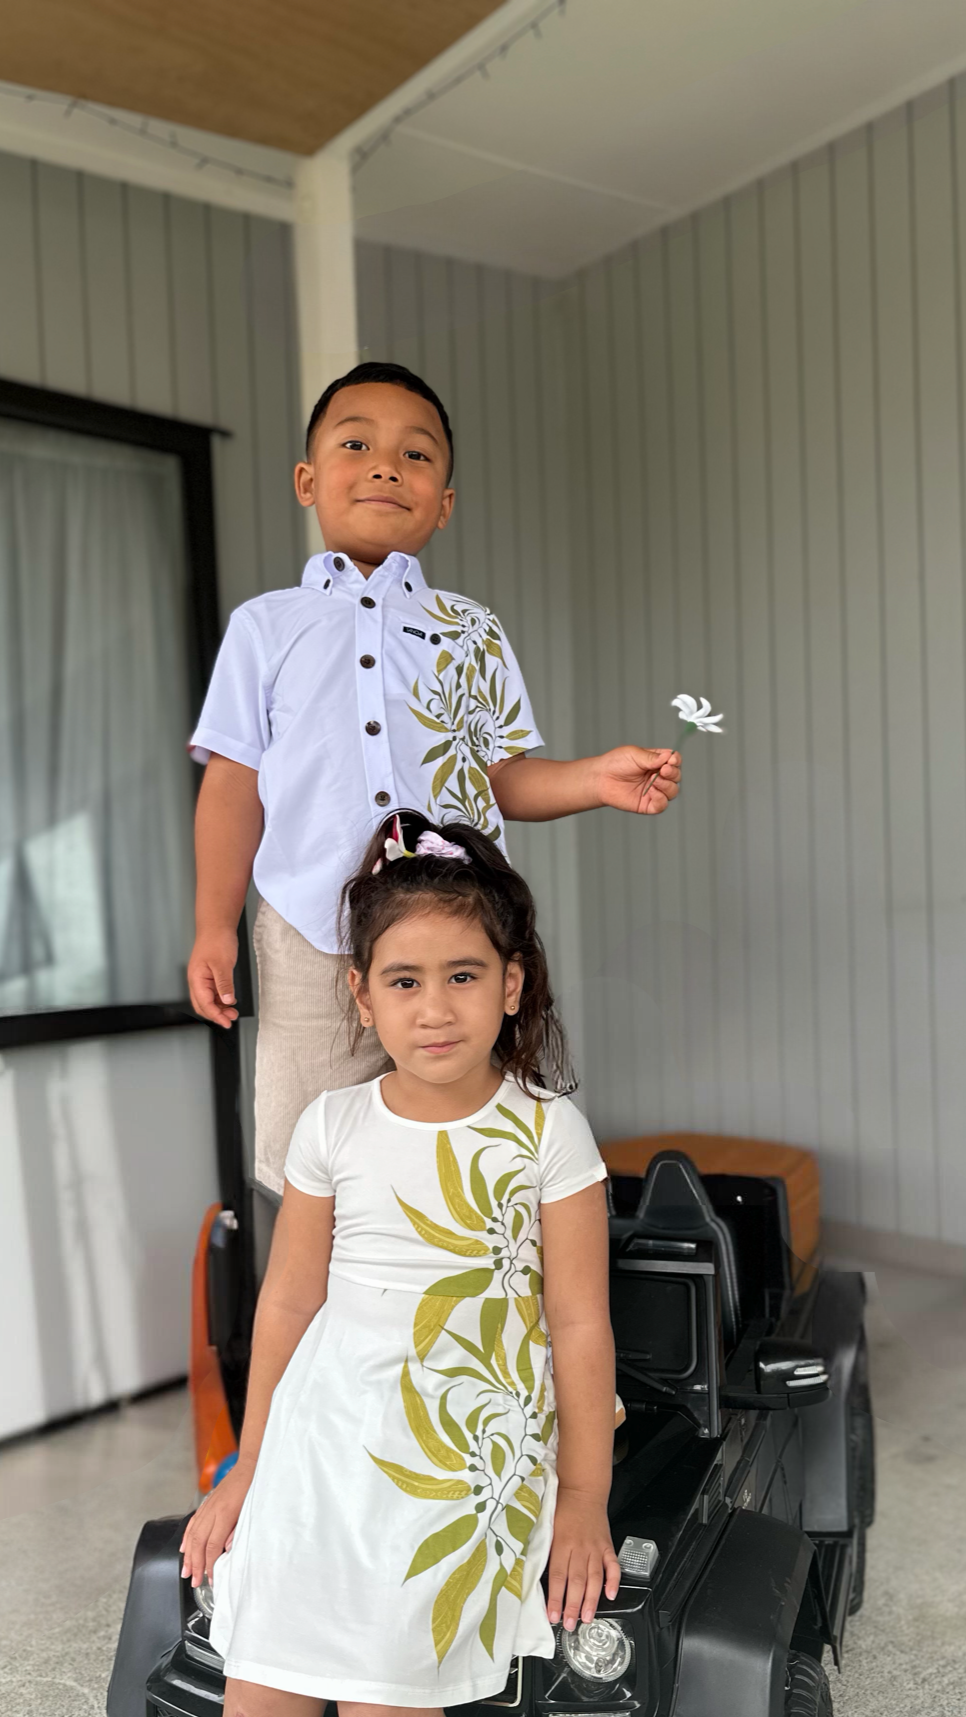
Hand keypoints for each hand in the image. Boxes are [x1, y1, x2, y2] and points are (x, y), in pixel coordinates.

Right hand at [180, 1464, 252, 1586]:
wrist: (251, 1464)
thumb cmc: (255, 1487)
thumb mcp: (252, 1511)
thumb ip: (238, 1532)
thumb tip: (227, 1550)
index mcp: (225, 1514)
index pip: (213, 1546)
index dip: (210, 1565)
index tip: (211, 1578)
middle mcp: (213, 1511)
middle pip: (198, 1543)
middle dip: (195, 1564)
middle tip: (194, 1581)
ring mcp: (208, 1506)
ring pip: (192, 1534)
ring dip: (188, 1555)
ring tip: (186, 1571)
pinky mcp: (207, 1503)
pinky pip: (193, 1523)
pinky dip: (186, 1537)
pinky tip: (184, 1548)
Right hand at [188, 928, 238, 1026]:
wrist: (217, 925)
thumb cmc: (216, 940)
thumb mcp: (223, 964)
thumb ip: (224, 984)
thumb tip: (227, 1001)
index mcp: (196, 979)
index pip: (204, 1004)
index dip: (215, 1016)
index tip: (226, 1023)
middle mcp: (197, 981)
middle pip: (203, 1005)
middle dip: (216, 1015)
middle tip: (231, 1019)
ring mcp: (203, 978)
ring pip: (208, 1000)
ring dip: (219, 1008)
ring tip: (233, 1012)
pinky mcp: (209, 975)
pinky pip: (213, 992)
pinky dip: (221, 999)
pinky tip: (230, 1001)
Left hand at [546, 1488, 620, 1629]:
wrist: (582, 1489)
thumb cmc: (561, 1507)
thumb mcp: (546, 1526)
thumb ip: (543, 1549)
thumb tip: (532, 1573)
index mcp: (560, 1543)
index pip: (557, 1576)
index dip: (555, 1598)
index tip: (552, 1615)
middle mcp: (579, 1547)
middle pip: (576, 1581)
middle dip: (573, 1606)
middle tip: (570, 1624)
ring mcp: (595, 1547)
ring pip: (594, 1578)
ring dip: (591, 1600)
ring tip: (587, 1618)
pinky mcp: (607, 1545)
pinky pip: (612, 1565)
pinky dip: (613, 1580)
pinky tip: (611, 1594)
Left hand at [595, 746, 680, 814]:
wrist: (601, 778)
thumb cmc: (616, 763)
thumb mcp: (634, 754)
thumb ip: (652, 757)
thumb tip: (669, 757)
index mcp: (657, 762)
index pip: (675, 761)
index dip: (676, 761)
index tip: (670, 760)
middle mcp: (658, 776)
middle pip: (676, 776)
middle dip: (673, 773)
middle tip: (663, 770)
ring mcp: (654, 791)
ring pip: (673, 791)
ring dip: (667, 785)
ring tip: (653, 780)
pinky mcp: (647, 804)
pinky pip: (662, 805)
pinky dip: (660, 798)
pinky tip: (651, 791)